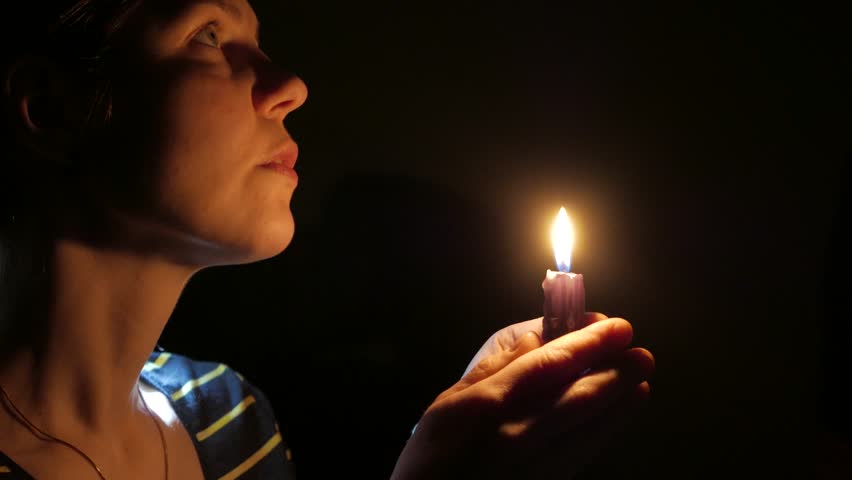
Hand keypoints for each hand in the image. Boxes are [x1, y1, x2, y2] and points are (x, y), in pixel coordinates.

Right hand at [390, 314, 653, 479]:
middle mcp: (518, 432)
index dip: (589, 343)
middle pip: (581, 398)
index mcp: (489, 403)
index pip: (551, 365)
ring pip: (591, 428)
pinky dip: (607, 429)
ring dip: (621, 403)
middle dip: (617, 373)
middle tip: (642, 354)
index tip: (616, 327)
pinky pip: (584, 452)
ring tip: (640, 380)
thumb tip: (537, 338)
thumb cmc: (432, 453)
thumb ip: (495, 368)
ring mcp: (536, 463)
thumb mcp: (448, 402)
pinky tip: (618, 414)